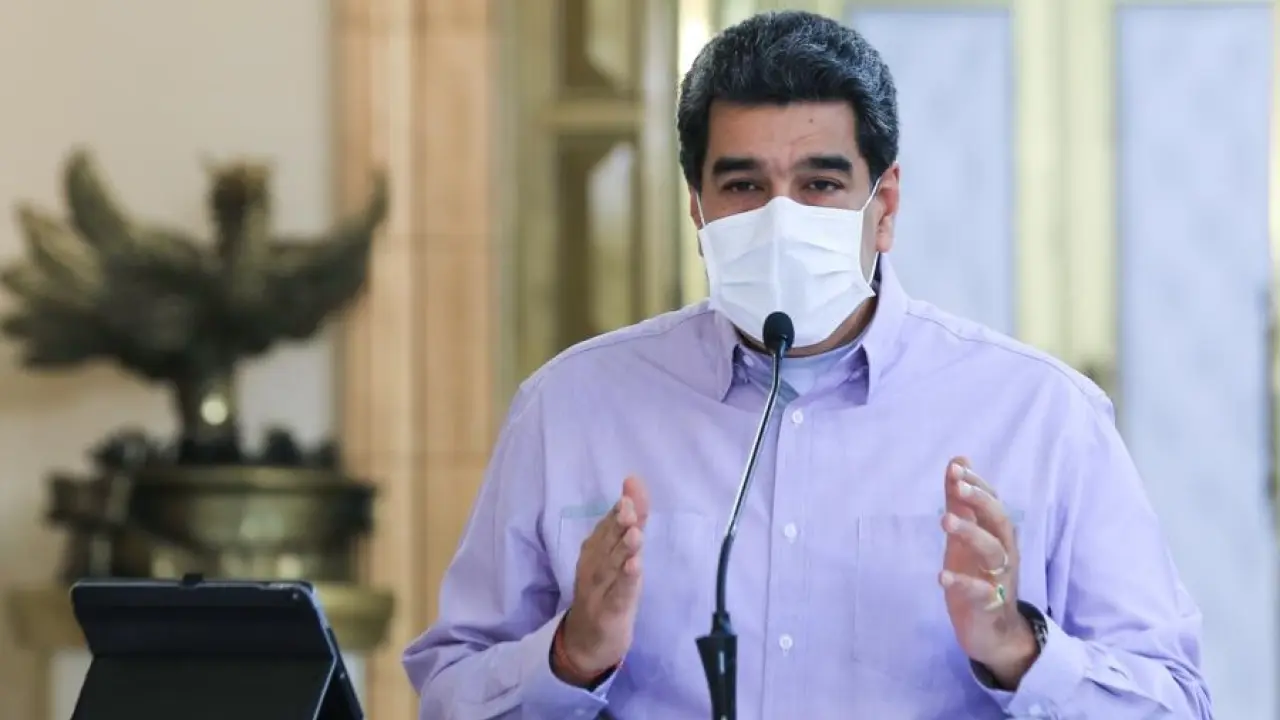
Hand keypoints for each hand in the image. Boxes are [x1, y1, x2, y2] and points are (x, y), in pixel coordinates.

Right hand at [558, 476, 650, 677]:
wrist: (586, 641)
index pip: (607, 526)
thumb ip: (630, 521)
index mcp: (594, 551)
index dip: (619, 509)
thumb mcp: (619, 555)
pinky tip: (634, 568)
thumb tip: (634, 483)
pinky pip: (617, 596)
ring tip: (635, 534)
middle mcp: (593, 567)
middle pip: (607, 544)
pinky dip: (625, 581)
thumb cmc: (606, 590)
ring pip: (611, 568)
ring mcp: (598, 591)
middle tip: (628, 506)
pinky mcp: (608, 613)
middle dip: (618, 524)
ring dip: (622, 550)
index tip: (629, 489)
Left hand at [939, 458, 1037, 688]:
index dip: (977, 484)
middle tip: (957, 486)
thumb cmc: (977, 575)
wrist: (993, 631)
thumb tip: (958, 462)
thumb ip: (960, 502)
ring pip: (993, 551)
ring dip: (970, 533)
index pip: (992, 502)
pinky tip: (942, 576)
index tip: (956, 467)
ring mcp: (998, 578)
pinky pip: (981, 592)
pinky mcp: (989, 605)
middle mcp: (1004, 552)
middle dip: (980, 501)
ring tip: (945, 520)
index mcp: (997, 534)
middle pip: (999, 521)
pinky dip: (963, 583)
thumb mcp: (965, 536)